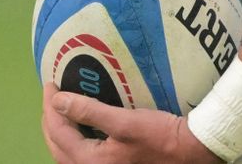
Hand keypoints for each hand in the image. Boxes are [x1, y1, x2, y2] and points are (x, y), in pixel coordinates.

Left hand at [41, 83, 222, 163]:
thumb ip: (88, 111)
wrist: (190, 151)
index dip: (51, 106)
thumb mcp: (124, 121)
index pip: (58, 132)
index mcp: (91, 162)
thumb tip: (58, 100)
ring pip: (67, 155)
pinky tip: (79, 129)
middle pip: (57, 147)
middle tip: (52, 95)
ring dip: (59, 133)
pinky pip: (79, 157)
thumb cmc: (160, 135)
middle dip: (50, 120)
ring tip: (60, 110)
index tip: (51, 84)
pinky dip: (72, 142)